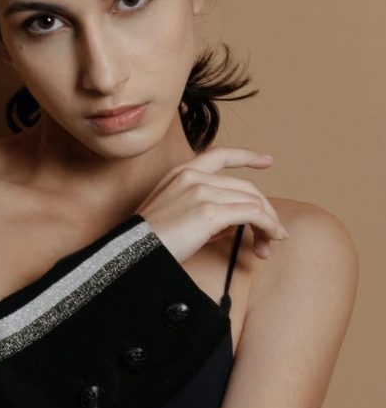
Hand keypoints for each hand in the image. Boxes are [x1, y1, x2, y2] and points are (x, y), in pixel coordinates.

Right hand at [134, 147, 287, 262]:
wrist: (134, 251)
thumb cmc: (150, 240)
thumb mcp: (175, 212)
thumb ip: (204, 207)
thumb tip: (236, 221)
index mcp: (181, 172)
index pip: (220, 155)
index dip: (247, 157)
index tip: (267, 162)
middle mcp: (193, 176)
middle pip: (245, 187)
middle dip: (265, 210)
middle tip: (273, 233)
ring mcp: (202, 191)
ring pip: (252, 201)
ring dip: (267, 223)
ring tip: (269, 244)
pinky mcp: (210, 211)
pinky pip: (252, 214)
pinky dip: (266, 226)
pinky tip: (268, 239)